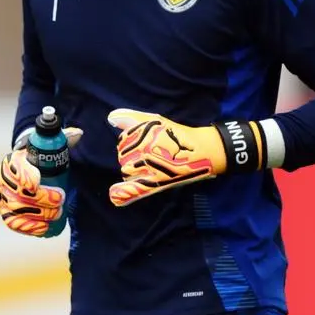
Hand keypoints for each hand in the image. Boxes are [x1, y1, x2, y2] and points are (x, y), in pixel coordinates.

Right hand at [0, 127, 82, 236]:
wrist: (33, 174)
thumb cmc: (44, 160)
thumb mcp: (53, 148)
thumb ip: (64, 139)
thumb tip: (78, 134)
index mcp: (12, 162)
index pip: (12, 168)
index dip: (23, 175)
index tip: (38, 182)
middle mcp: (4, 180)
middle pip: (16, 192)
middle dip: (39, 198)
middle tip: (59, 200)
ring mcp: (4, 198)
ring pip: (15, 208)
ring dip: (37, 214)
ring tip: (56, 214)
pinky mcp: (7, 213)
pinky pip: (13, 222)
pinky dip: (28, 227)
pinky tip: (43, 228)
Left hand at [106, 109, 264, 206]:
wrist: (203, 151)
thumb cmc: (179, 135)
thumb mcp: (157, 122)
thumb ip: (133, 118)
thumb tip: (111, 117)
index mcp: (144, 136)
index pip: (123, 141)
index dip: (130, 142)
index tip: (145, 144)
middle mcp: (144, 151)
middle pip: (123, 157)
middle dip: (131, 157)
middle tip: (151, 156)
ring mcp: (149, 168)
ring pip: (127, 172)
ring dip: (132, 171)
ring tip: (149, 167)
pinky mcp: (156, 183)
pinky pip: (136, 190)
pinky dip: (124, 194)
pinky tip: (115, 197)